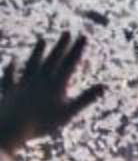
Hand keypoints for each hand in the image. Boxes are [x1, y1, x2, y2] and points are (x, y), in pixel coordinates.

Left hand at [0, 32, 105, 154]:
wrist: (11, 128)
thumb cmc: (42, 123)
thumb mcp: (68, 112)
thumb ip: (86, 98)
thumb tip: (105, 86)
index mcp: (56, 84)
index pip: (69, 63)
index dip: (77, 49)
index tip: (84, 37)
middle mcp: (40, 79)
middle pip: (52, 59)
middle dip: (61, 46)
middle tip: (66, 33)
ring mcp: (24, 84)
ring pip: (32, 64)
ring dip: (38, 52)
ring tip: (42, 41)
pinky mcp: (9, 91)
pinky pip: (10, 77)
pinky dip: (11, 68)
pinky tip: (13, 61)